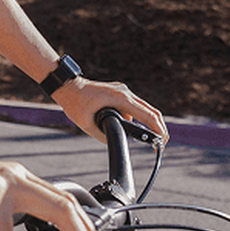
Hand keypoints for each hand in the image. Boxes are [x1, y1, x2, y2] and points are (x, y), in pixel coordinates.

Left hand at [53, 77, 167, 145]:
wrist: (67, 86)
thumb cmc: (75, 103)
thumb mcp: (88, 125)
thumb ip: (105, 135)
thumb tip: (116, 141)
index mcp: (120, 98)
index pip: (147, 115)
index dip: (158, 129)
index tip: (162, 142)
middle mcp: (124, 92)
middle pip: (151, 110)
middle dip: (159, 127)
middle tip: (161, 143)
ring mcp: (122, 91)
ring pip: (142, 108)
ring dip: (147, 122)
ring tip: (147, 138)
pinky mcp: (118, 92)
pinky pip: (133, 106)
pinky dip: (136, 117)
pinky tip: (130, 127)